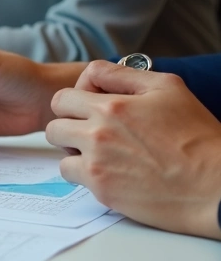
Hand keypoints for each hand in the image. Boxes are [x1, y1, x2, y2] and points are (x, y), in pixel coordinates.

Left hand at [47, 61, 220, 238]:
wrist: (211, 184)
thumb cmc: (196, 136)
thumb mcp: (168, 89)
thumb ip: (125, 76)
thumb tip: (95, 73)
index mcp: (113, 106)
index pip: (64, 95)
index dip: (75, 101)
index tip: (90, 108)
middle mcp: (99, 133)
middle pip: (54, 124)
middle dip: (70, 126)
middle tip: (93, 132)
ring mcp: (97, 162)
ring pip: (60, 150)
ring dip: (75, 150)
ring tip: (101, 152)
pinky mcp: (100, 188)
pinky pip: (70, 174)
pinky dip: (83, 172)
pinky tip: (108, 170)